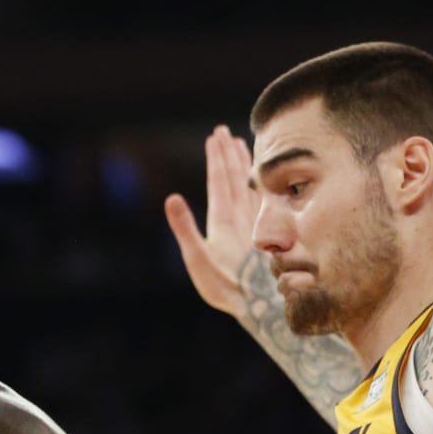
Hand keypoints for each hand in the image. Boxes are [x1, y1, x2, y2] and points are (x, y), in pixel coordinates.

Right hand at [164, 125, 260, 319]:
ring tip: (239, 144)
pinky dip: (255, 180)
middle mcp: (239, 215)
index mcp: (221, 219)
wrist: (257, 302)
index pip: (218, 180)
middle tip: (222, 131)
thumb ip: (184, 228)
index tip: (213, 136)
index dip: (215, 158)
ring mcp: (253, 221)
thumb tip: (171, 198)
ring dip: (242, 162)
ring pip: (247, 184)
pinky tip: (256, 175)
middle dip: (227, 152)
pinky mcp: (261, 230)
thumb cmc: (223, 285)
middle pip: (234, 176)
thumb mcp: (196, 259)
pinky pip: (258, 196)